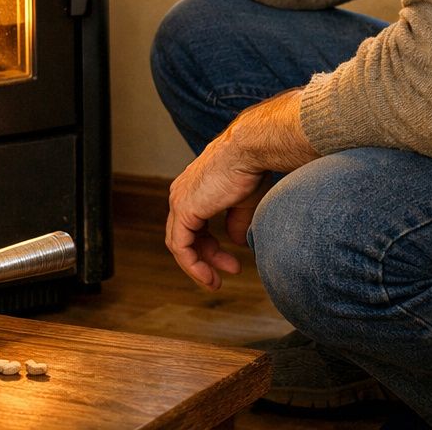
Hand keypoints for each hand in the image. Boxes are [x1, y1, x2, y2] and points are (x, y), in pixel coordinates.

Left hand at [164, 90, 319, 289]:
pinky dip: (192, 264)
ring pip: (179, 244)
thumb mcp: (245, 202)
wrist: (249, 150)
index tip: (233, 262)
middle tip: (229, 271)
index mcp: (194, 189)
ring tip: (215, 282)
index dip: (212, 247)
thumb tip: (236, 242)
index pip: (194, 226)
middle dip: (207, 257)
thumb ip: (237, 222)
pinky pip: (180, 247)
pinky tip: (209, 276)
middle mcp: (181, 193)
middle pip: (186, 236)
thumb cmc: (252, 168)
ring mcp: (179, 201)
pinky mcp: (183, 210)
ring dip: (198, 266)